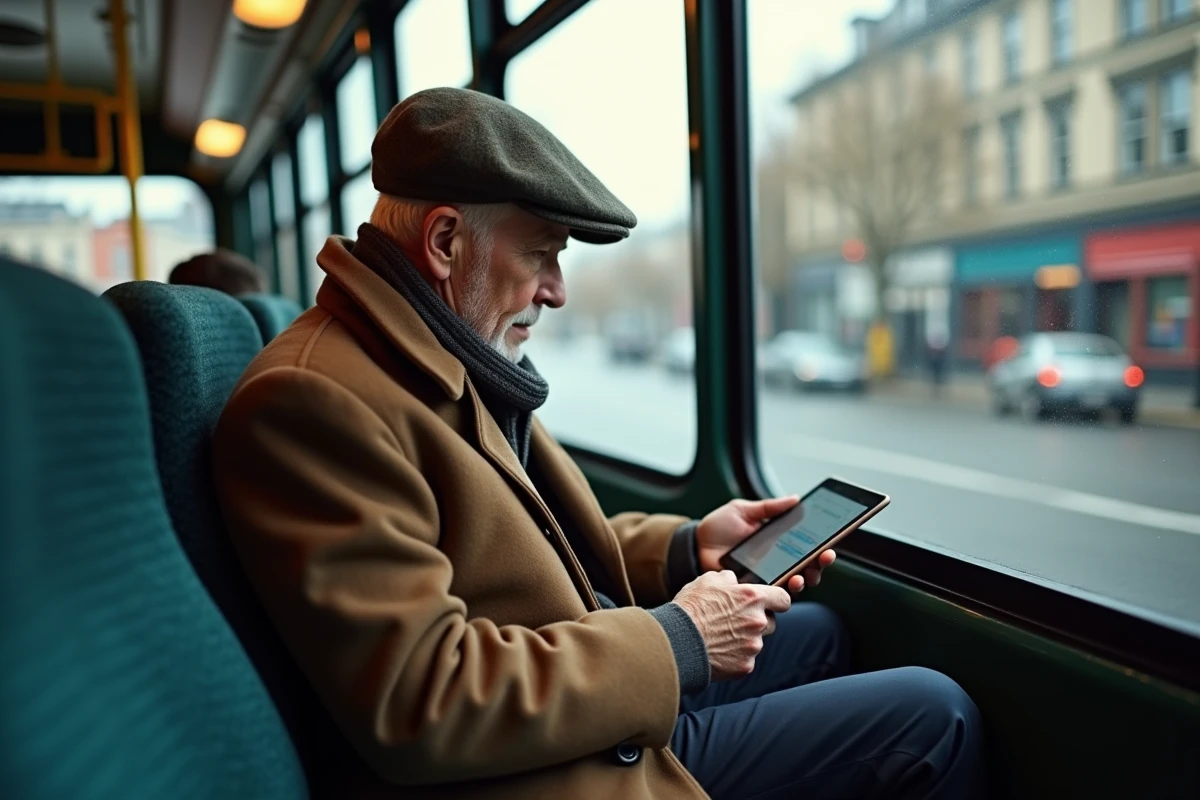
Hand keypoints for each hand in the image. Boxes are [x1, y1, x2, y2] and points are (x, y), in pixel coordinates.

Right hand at [672, 570, 791, 680]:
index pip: (783, 599)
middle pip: (770, 622)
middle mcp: (758, 621)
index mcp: (752, 597)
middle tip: (733, 622)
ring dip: (744, 640)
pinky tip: (717, 651)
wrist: (676, 642)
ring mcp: (753, 646)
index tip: (771, 604)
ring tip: (719, 637)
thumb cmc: (690, 608)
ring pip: (756, 642)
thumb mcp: (707, 580)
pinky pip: (745, 660)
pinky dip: (734, 657)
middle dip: (756, 622)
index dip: (777, 601)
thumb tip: (734, 581)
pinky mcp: (746, 666)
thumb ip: (728, 578)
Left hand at [696, 497, 838, 592]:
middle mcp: (776, 562)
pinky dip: (781, 593)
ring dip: (803, 581)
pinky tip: (785, 586)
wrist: (695, 545)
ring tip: (802, 576)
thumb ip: (768, 507)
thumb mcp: (743, 510)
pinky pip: (771, 596)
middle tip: (823, 559)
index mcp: (778, 542)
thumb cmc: (719, 527)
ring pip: (792, 584)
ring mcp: (765, 577)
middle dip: (819, 565)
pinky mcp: (752, 590)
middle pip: (806, 568)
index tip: (830, 545)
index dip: (821, 547)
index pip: (806, 547)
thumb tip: (796, 498)